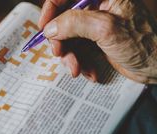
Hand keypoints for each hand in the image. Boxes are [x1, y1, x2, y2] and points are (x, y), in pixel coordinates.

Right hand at [39, 0, 156, 83]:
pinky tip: (90, 71)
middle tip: (60, 54)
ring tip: (77, 69)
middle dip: (61, 40)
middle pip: (65, 19)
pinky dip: (80, 62)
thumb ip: (74, 24)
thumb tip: (50, 28)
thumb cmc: (143, 44)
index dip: (51, 9)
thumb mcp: (105, 30)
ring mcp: (97, 25)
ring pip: (70, 37)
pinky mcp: (97, 40)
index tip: (44, 27)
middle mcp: (99, 7)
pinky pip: (78, 49)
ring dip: (71, 56)